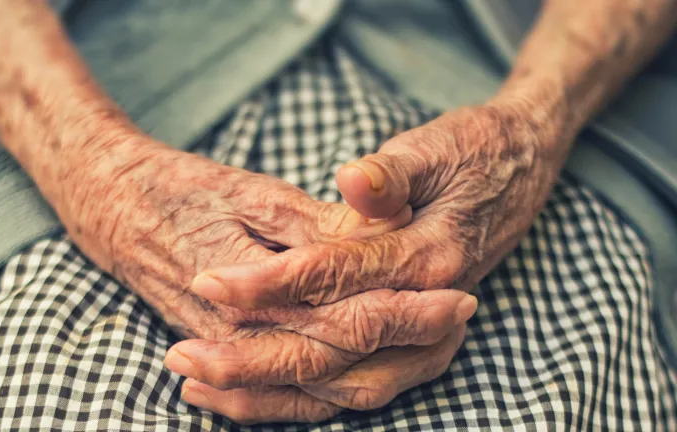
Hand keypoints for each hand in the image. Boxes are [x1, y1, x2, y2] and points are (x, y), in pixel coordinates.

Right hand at [59, 135, 477, 422]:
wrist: (112, 207)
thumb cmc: (181, 190)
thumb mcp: (249, 194)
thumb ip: (312, 230)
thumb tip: (377, 242)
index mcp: (252, 288)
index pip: (343, 316)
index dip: (406, 311)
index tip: (458, 298)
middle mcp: (241, 333)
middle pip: (338, 359)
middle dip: (408, 344)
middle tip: (461, 322)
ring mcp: (230, 349)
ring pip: (315, 389)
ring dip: (378, 373)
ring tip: (432, 350)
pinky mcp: (224, 351)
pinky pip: (281, 397)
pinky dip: (327, 395)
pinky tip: (363, 384)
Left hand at [178, 103, 561, 422]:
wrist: (519, 170)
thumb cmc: (471, 154)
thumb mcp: (433, 150)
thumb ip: (391, 174)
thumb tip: (355, 180)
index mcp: (428, 256)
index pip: (335, 278)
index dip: (269, 282)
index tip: (209, 280)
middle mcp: (428, 310)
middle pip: (332, 348)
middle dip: (254, 355)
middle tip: (183, 354)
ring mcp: (424, 337)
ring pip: (339, 384)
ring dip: (268, 390)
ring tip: (199, 384)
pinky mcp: (412, 347)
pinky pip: (354, 387)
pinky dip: (300, 397)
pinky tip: (250, 393)